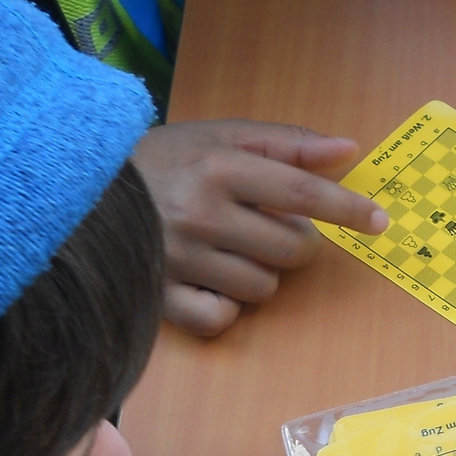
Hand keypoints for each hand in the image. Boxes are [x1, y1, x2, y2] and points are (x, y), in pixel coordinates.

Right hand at [133, 120, 388, 335]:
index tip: (379, 221)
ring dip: (258, 272)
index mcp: (218, 167)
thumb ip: (286, 143)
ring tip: (226, 249)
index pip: (303, 194)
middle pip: (293, 249)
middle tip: (267, 226)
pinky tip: (208, 282)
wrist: (76, 188)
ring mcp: (178, 260)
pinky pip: (221, 319)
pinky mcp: (159, 298)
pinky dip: (224, 307)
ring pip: (263, 287)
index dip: (348, 209)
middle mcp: (200, 213)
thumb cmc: (162, 161)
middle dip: (296, 241)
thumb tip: (349, 151)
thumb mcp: (219, 136)